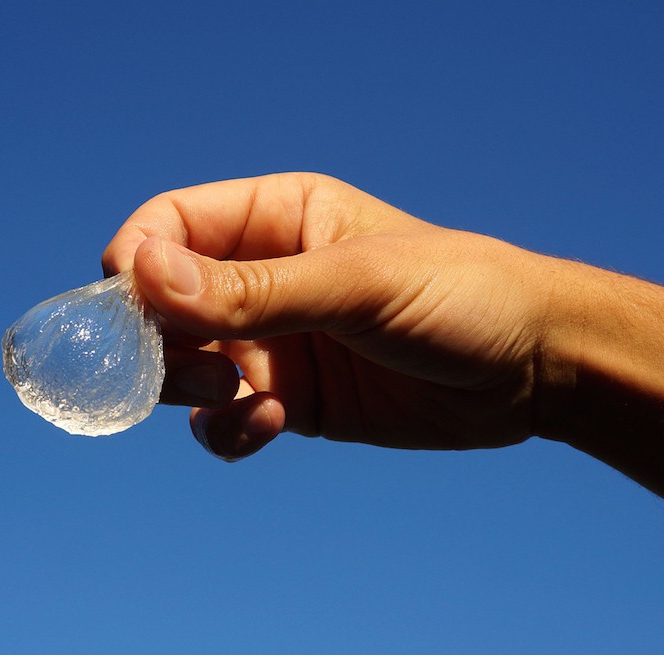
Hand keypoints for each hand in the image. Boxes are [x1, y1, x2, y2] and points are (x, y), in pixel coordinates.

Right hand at [102, 173, 556, 460]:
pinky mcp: (290, 398)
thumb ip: (253, 288)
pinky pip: (223, 417)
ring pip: (182, 364)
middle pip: (162, 301)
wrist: (534, 368)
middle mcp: (264, 276)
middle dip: (158, 338)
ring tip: (236, 391)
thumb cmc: (459, 295)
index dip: (137, 262)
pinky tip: (270, 423)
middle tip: (194, 366)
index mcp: (277, 217)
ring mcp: (275, 341)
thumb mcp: (357, 285)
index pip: (171, 226)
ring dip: (187, 386)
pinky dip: (227, 428)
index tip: (129, 307)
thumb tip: (142, 274)